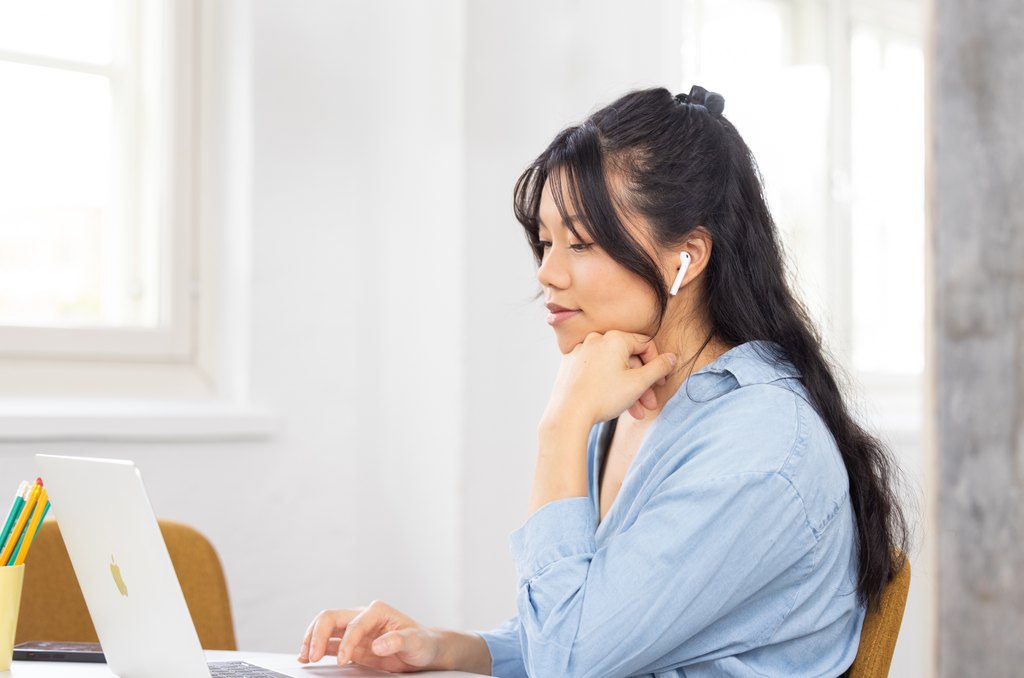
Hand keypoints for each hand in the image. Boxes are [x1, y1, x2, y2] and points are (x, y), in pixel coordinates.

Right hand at [298, 601, 440, 671]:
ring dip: (312, 639)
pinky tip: (307, 656)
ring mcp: (356, 630)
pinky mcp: (352, 644)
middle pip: (331, 617)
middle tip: (312, 655)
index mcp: (377, 611)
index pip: (354, 624)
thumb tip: (377, 645)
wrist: (424, 650)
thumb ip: (398, 641)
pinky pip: (330, 642)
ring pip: (326, 627)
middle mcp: (363, 616)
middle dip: (318, 635)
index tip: (343, 659)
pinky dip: (316, 648)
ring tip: (305, 656)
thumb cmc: (422, 642)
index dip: (346, 642)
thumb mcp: (415, 641)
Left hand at [543, 331, 676, 427]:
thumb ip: (659, 368)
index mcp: (614, 338)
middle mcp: (596, 339)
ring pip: (612, 368)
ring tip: (636, 411)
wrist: (567, 415)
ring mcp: (581, 352)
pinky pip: (595, 371)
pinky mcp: (570, 365)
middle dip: (642, 383)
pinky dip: (607, 384)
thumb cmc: (603, 397)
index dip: (657, 364)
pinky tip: (614, 404)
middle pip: (628, 359)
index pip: (645, 345)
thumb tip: (672, 357)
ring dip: (627, 388)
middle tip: (650, 403)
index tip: (661, 383)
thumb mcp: (639, 383)